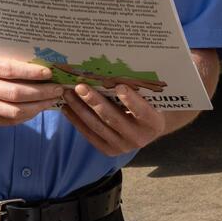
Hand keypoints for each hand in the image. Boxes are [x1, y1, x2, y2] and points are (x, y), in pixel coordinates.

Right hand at [0, 46, 64, 125]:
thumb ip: (11, 56)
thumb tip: (44, 60)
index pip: (10, 70)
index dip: (32, 73)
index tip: (50, 73)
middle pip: (15, 94)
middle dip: (41, 93)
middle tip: (58, 89)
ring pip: (14, 111)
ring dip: (38, 107)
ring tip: (52, 100)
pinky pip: (10, 120)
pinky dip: (27, 115)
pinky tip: (38, 107)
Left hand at [59, 82, 177, 155]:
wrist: (147, 129)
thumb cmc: (147, 105)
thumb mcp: (148, 98)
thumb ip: (137, 89)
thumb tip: (114, 70)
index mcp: (154, 124)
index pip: (143, 112)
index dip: (131, 100)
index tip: (119, 86)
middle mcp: (139, 138)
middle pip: (114, 118)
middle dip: (95, 102)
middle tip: (80, 86)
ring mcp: (123, 147)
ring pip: (98, 126)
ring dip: (80, 109)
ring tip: (68, 94)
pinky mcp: (109, 150)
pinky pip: (90, 134)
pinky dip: (77, 121)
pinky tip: (67, 108)